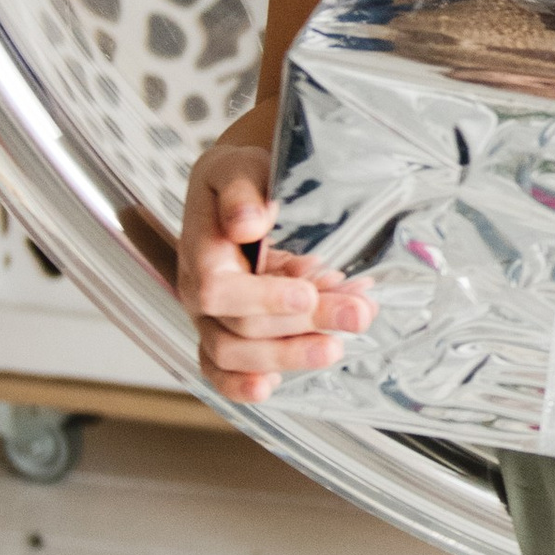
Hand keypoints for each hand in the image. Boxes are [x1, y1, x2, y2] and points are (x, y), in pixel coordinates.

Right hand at [177, 120, 371, 402]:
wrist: (239, 191)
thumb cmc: (241, 180)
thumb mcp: (241, 168)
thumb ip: (242, 192)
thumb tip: (247, 224)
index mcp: (200, 250)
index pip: (217, 289)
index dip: (263, 298)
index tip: (309, 292)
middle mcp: (198, 292)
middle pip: (237, 329)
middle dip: (301, 326)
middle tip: (356, 315)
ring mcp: (210, 318)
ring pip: (233, 356)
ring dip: (288, 356)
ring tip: (336, 346)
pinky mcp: (225, 334)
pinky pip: (219, 371)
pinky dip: (242, 385)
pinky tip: (273, 386)